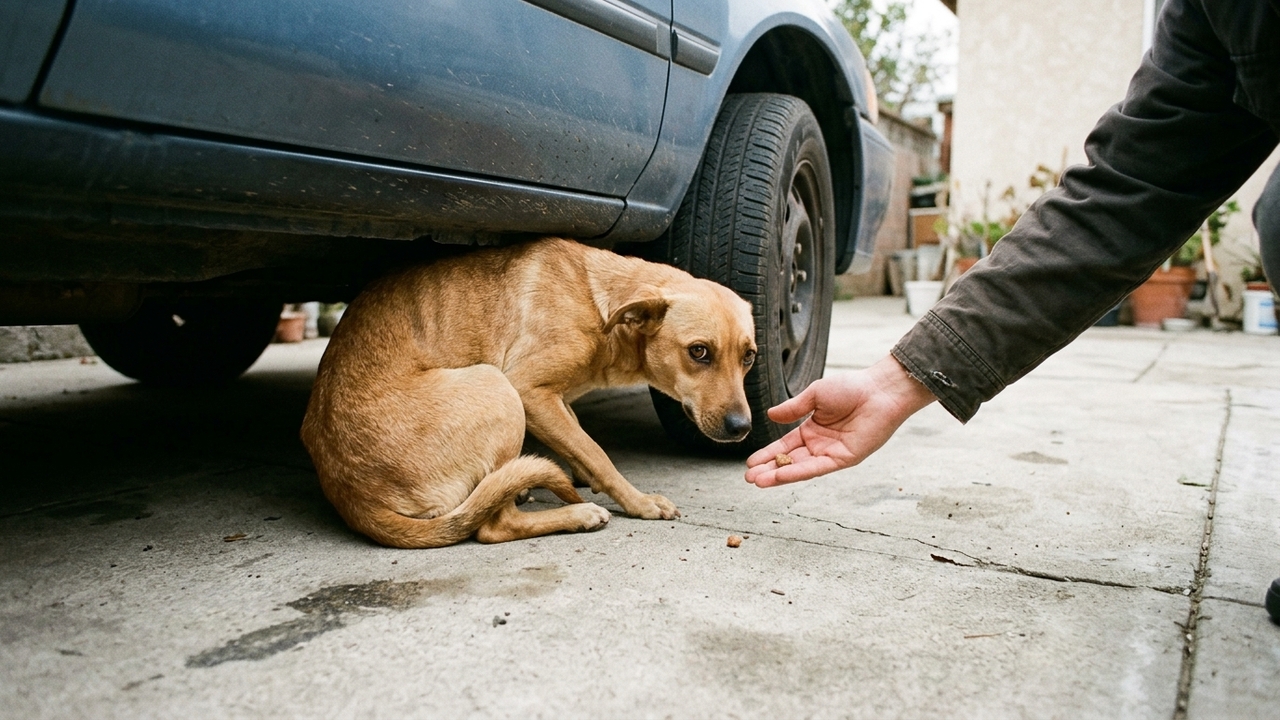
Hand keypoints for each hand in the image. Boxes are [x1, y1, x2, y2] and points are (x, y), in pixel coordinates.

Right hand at [744, 356, 936, 486]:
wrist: (878, 391)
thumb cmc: (851, 387)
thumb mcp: (815, 395)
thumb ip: (793, 408)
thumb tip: (770, 415)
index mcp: (812, 428)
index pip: (784, 445)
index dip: (767, 454)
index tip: (750, 463)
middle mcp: (819, 444)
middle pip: (789, 460)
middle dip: (769, 469)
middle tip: (748, 477)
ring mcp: (830, 453)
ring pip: (800, 468)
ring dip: (778, 475)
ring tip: (757, 481)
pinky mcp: (843, 459)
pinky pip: (816, 468)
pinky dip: (797, 473)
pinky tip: (779, 476)